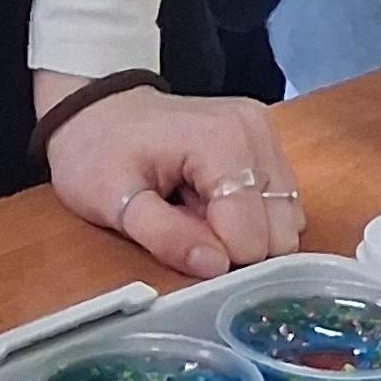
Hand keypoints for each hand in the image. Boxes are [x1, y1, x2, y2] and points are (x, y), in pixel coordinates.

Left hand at [42, 90, 305, 280]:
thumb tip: (215, 266)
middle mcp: (254, 131)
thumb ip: (165, 236)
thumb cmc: (99, 153)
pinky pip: (279, 203)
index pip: (252, 235)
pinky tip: (210, 199)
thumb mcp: (113, 201)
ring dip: (241, 229)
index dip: (217, 254)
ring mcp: (264, 132)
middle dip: (232, 241)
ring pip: (284, 219)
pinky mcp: (266, 141)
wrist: (96, 114)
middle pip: (277, 230)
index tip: (180, 238)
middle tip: (185, 218)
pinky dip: (248, 214)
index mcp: (222, 141)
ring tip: (194, 206)